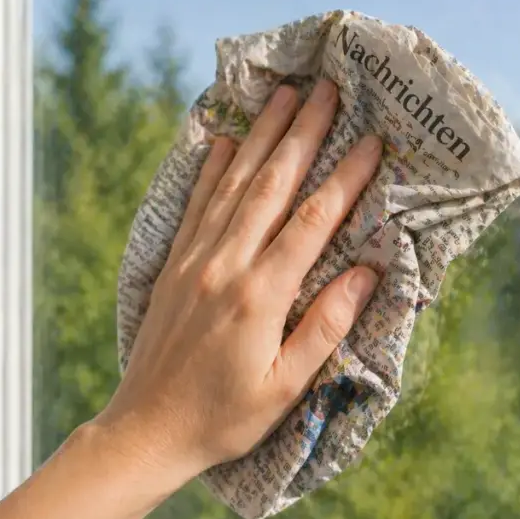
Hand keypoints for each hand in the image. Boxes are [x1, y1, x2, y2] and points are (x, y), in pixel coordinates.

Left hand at [95, 79, 381, 480]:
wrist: (146, 430)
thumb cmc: (225, 417)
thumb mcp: (286, 387)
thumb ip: (326, 326)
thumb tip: (368, 272)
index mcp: (260, 295)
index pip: (313, 221)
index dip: (345, 177)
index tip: (373, 140)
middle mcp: (225, 265)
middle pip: (272, 184)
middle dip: (303, 132)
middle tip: (328, 88)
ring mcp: (194, 260)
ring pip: (234, 183)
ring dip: (261, 136)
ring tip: (284, 95)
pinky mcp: (173, 265)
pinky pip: (196, 203)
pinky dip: (211, 167)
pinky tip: (223, 139)